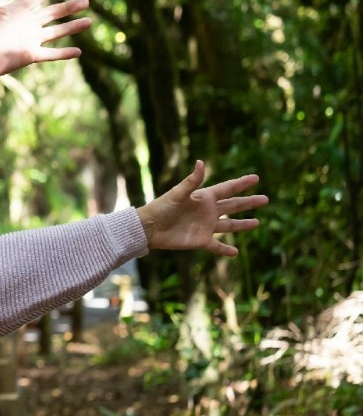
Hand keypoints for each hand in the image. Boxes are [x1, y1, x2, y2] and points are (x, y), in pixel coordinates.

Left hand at [0, 0, 91, 82]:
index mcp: (16, 10)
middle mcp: (25, 24)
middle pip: (52, 13)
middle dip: (69, 7)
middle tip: (86, 1)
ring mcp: (29, 40)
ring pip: (56, 32)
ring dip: (72, 27)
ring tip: (89, 21)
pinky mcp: (29, 55)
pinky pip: (50, 54)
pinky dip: (64, 53)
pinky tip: (79, 51)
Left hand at [137, 161, 265, 255]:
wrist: (149, 228)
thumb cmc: (161, 207)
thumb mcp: (178, 193)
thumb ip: (192, 181)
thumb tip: (201, 162)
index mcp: (204, 197)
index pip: (228, 189)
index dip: (241, 184)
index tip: (256, 178)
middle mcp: (208, 211)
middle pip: (233, 206)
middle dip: (249, 203)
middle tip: (265, 199)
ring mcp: (206, 226)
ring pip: (229, 225)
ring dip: (242, 225)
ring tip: (257, 223)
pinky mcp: (200, 241)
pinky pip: (216, 246)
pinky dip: (225, 250)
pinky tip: (235, 253)